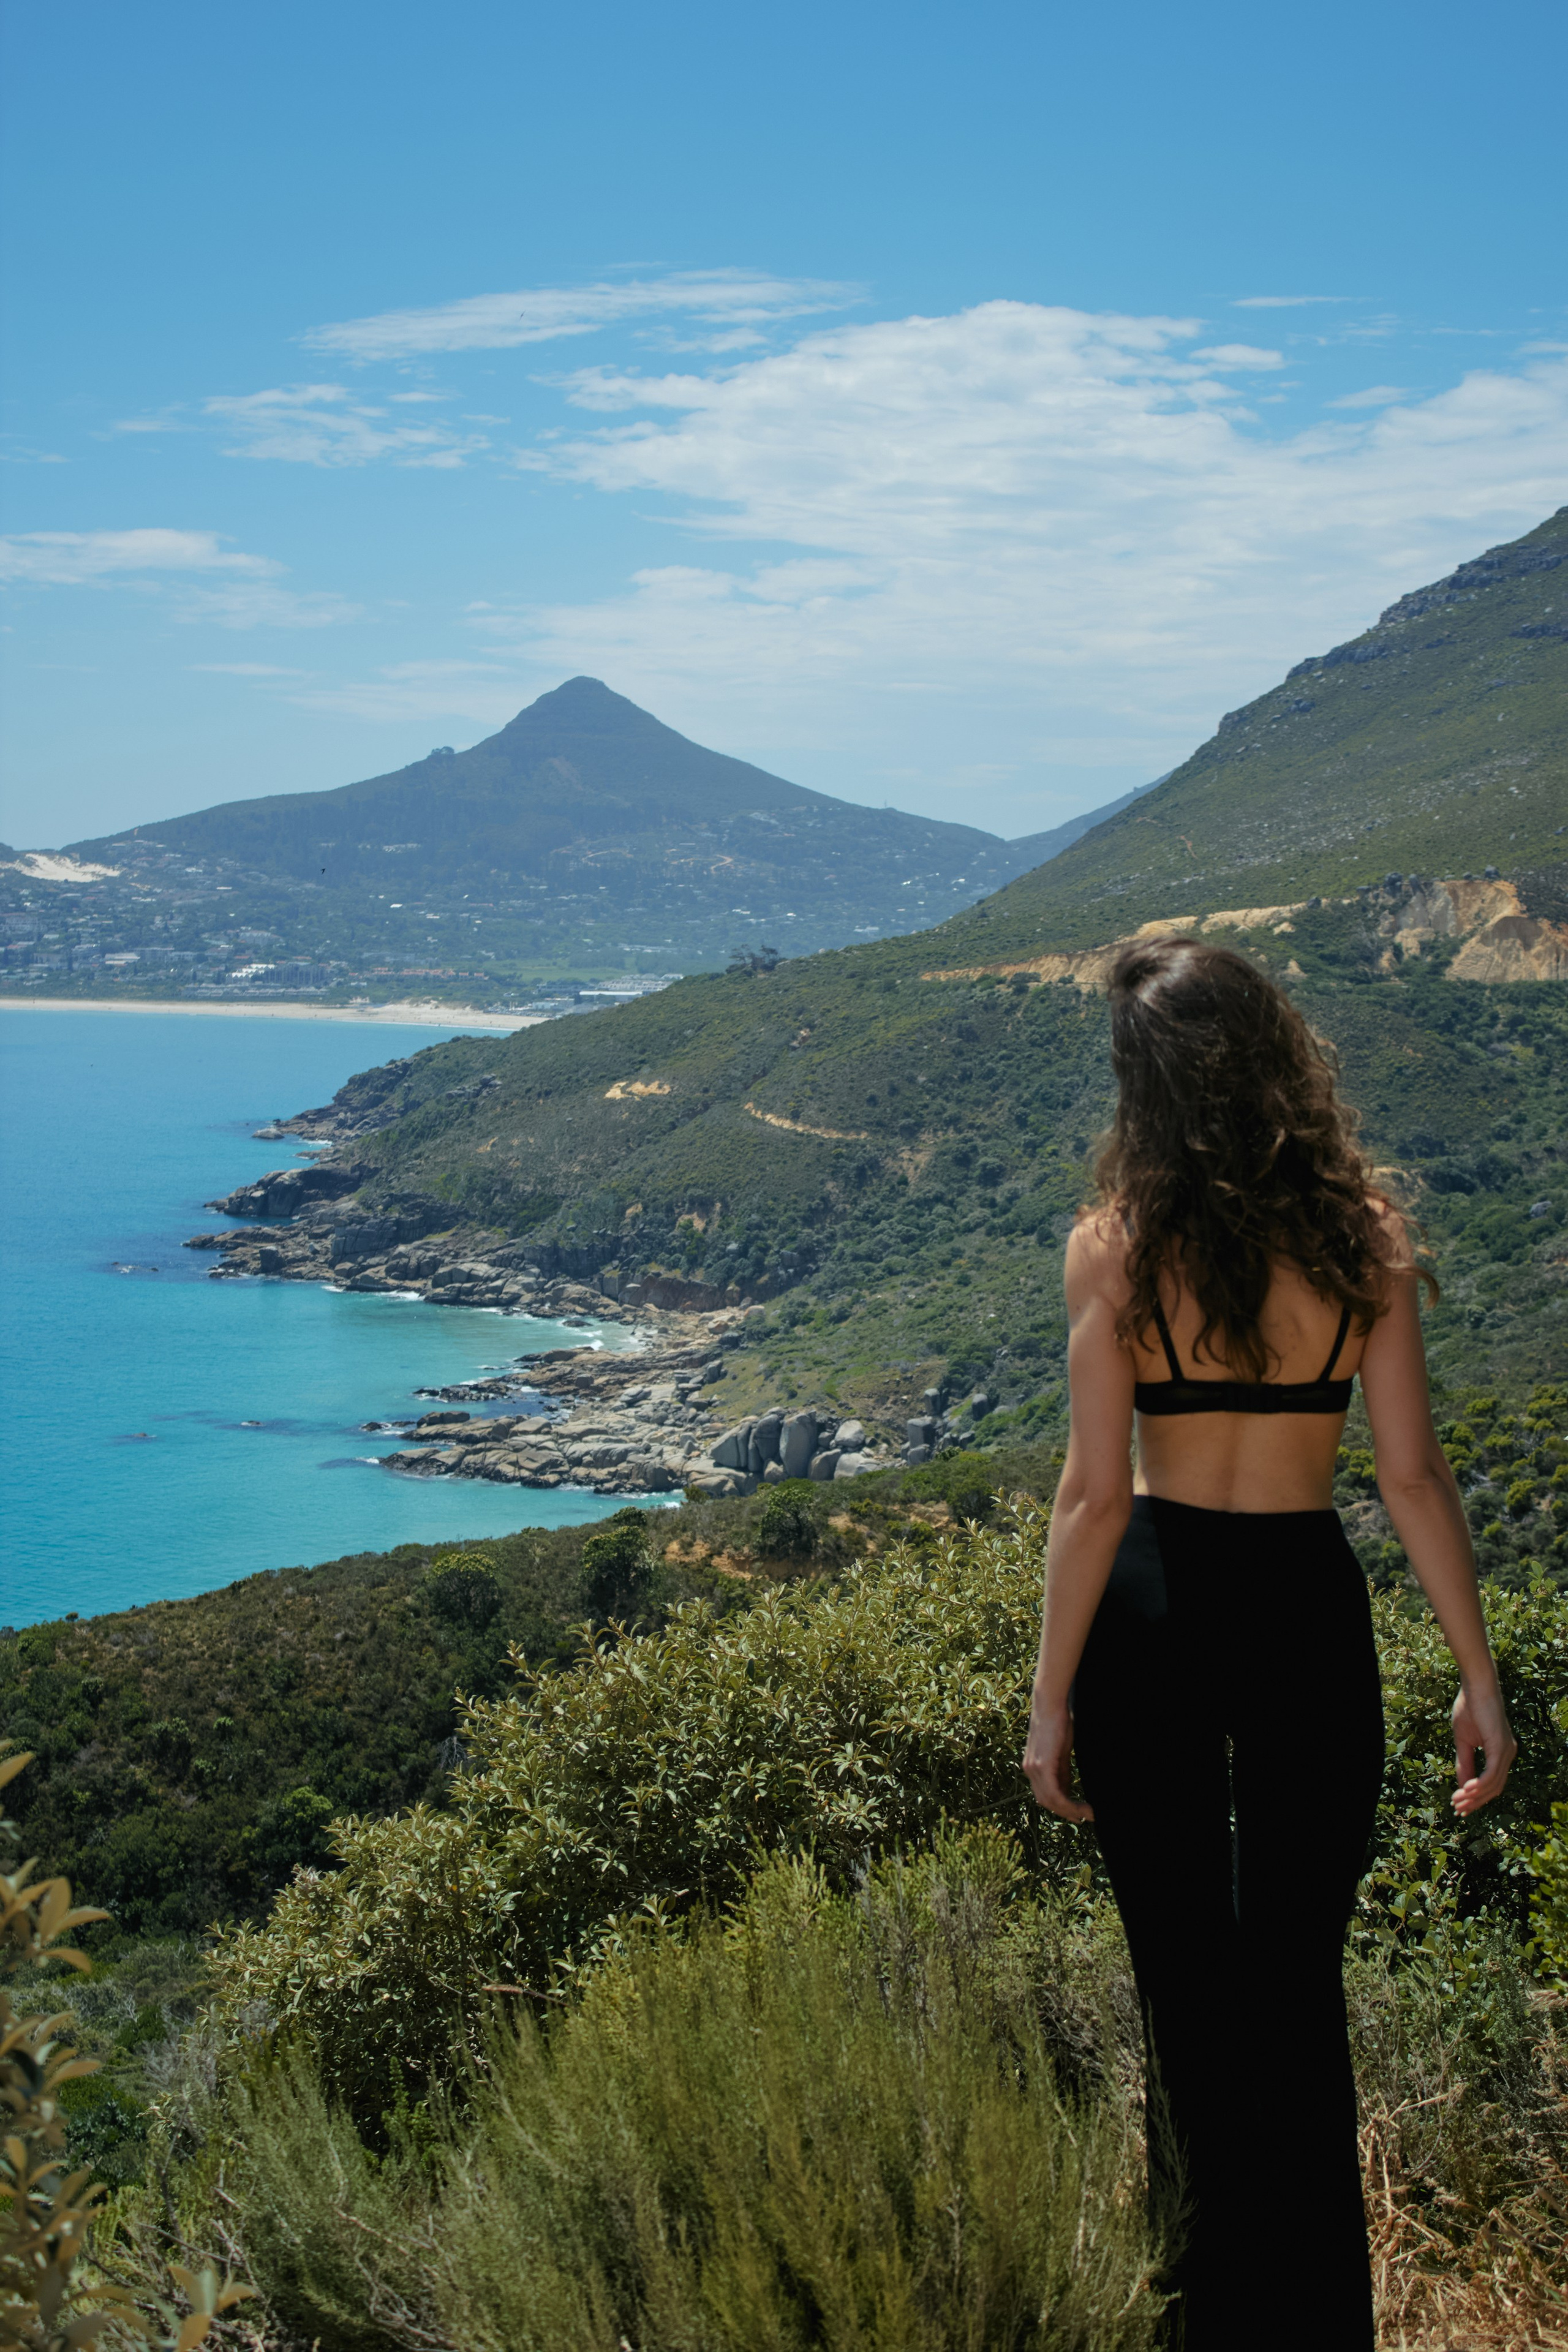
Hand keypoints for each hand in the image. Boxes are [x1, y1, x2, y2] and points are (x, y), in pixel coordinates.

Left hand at [1021, 1697, 1093, 1822]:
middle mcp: (1029, 1770)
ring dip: (1071, 1811)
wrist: (1050, 1704)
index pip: (1044, 1795)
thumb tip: (1067, 1791)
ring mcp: (1033, 1769)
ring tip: (1089, 1813)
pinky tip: (1083, 1807)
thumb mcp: (1060, 1752)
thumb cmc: (1058, 1723)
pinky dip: (1069, 1805)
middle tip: (1087, 1817)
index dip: (1061, 1807)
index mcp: (1032, 1767)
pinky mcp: (1042, 1766)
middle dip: (1067, 1813)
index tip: (1079, 1813)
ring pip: (1050, 1802)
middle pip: (1046, 1802)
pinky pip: (1054, 1795)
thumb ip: (1061, 1772)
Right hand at [1451, 1683, 1516, 1815]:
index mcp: (1501, 1753)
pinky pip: (1492, 1774)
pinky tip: (1466, 1790)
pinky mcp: (1501, 1747)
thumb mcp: (1463, 1741)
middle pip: (1494, 1789)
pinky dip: (1479, 1784)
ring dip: (1474, 1796)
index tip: (1459, 1805)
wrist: (1476, 1686)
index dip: (1476, 1797)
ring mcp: (1507, 1752)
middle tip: (1457, 1810)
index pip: (1491, 1783)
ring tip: (1457, 1801)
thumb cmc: (1469, 1708)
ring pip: (1493, 1785)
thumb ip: (1464, 1763)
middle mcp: (1508, 1755)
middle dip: (1475, 1802)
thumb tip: (1462, 1787)